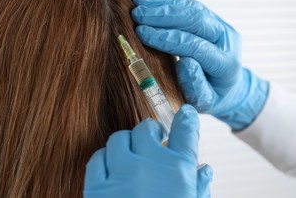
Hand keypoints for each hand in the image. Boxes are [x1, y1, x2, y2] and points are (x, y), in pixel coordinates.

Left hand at [83, 105, 211, 197]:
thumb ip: (199, 188)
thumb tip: (205, 170)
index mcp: (179, 172)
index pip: (185, 131)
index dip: (185, 119)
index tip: (183, 114)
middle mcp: (149, 165)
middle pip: (146, 128)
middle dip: (150, 132)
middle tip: (152, 139)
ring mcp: (121, 173)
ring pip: (119, 139)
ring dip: (126, 144)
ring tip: (131, 156)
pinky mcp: (97, 186)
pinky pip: (97, 158)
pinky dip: (105, 160)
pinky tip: (112, 169)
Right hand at [131, 0, 268, 130]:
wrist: (226, 87)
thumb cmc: (208, 96)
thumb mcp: (202, 101)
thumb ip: (195, 85)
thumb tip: (184, 62)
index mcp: (226, 64)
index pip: (195, 46)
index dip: (167, 38)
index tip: (141, 33)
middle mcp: (226, 40)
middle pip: (196, 20)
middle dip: (163, 16)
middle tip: (137, 15)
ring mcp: (219, 25)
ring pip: (192, 7)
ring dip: (163, 4)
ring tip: (137, 3)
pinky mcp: (209, 17)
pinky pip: (188, 4)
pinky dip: (166, 0)